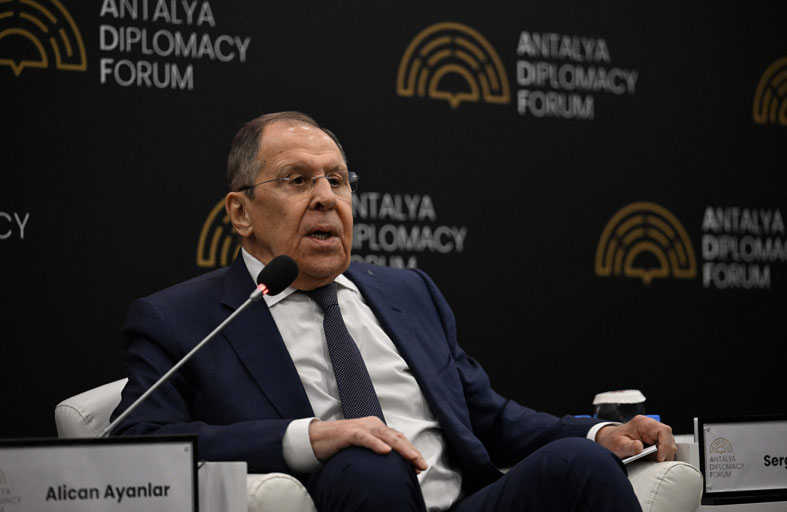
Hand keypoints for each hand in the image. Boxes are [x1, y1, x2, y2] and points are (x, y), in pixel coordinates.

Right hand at [308, 416, 427, 472]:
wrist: (316, 438)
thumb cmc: (339, 444)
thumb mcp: (362, 448)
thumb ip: (375, 451)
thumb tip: (391, 466)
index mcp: (376, 428)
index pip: (398, 439)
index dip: (410, 451)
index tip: (420, 465)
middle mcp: (372, 424)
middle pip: (396, 437)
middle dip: (411, 451)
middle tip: (422, 465)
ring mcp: (361, 427)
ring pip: (385, 436)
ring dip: (400, 448)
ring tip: (411, 458)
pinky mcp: (349, 432)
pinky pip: (365, 438)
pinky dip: (376, 444)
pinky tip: (386, 451)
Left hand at [595, 415, 676, 461]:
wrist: (609, 442)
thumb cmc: (613, 441)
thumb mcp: (618, 444)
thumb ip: (628, 446)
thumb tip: (639, 447)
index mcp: (643, 423)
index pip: (663, 431)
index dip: (665, 445)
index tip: (659, 458)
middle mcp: (651, 428)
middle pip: (669, 440)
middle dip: (665, 453)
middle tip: (655, 462)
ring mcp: (655, 435)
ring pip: (669, 446)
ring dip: (663, 456)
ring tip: (650, 460)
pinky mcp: (656, 443)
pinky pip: (665, 451)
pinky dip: (661, 457)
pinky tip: (651, 460)